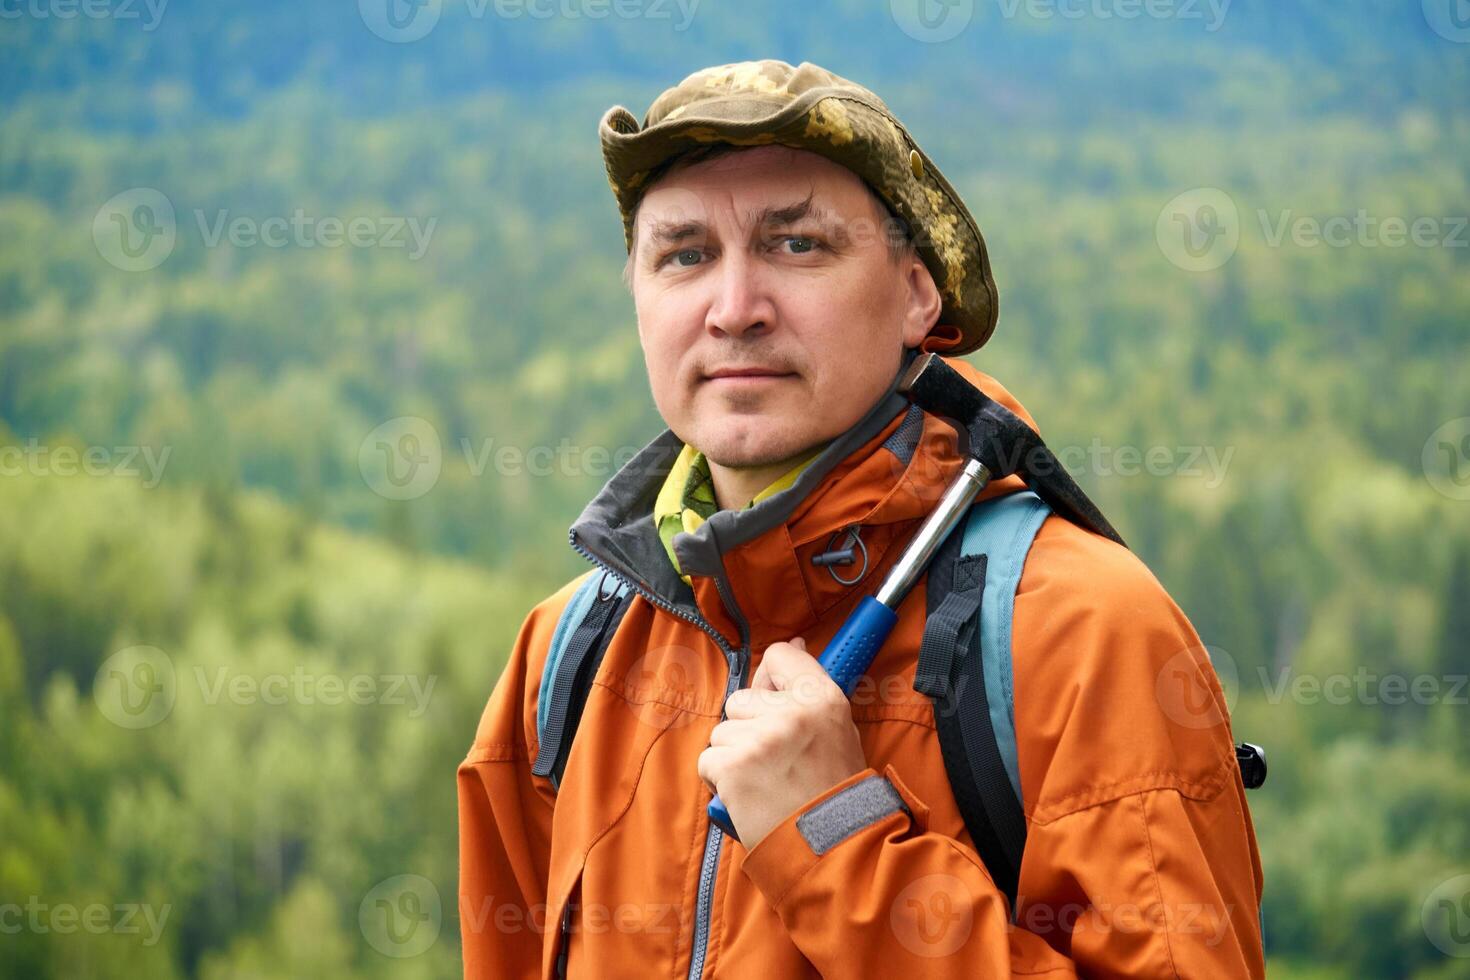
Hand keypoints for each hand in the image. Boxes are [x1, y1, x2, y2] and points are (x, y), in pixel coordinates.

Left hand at [696, 637, 867, 849]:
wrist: (832, 846)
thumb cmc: (833, 790)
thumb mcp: (838, 731)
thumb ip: (810, 690)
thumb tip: (793, 645)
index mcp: (823, 698)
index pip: (779, 657)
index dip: (770, 681)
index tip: (774, 701)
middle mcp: (792, 712)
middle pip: (740, 699)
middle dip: (748, 728)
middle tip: (776, 761)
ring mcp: (760, 739)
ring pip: (722, 731)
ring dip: (734, 756)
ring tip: (764, 782)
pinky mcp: (733, 767)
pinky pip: (708, 760)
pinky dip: (720, 780)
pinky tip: (747, 794)